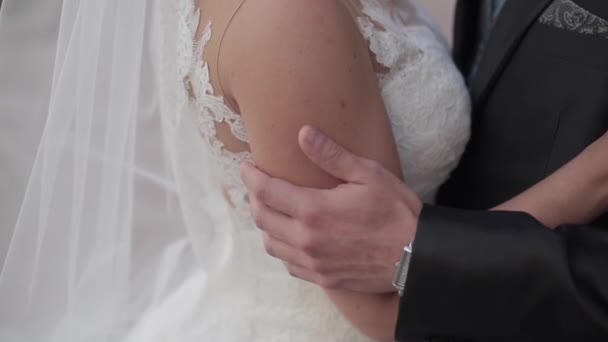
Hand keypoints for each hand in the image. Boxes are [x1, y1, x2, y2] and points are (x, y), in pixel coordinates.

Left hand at [241, 126, 422, 292]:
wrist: (417, 257)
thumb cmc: (396, 212)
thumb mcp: (368, 175)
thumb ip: (332, 155)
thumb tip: (303, 133)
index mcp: (314, 210)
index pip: (267, 192)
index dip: (251, 177)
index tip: (246, 167)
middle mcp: (307, 239)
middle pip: (263, 219)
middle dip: (254, 199)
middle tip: (257, 186)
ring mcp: (313, 263)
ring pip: (272, 245)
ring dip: (265, 225)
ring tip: (269, 211)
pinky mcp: (323, 278)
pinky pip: (289, 264)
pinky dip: (281, 248)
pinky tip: (289, 238)